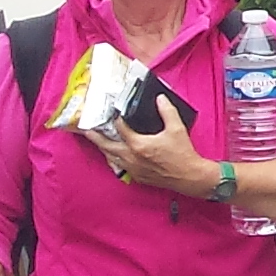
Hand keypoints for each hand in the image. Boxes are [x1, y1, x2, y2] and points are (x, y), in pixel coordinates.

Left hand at [87, 110, 221, 198]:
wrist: (189, 177)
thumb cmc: (183, 154)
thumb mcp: (177, 129)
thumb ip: (167, 111)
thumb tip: (160, 99)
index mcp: (138, 144)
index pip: (120, 128)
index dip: (116, 119)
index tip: (114, 113)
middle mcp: (131, 157)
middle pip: (107, 145)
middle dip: (95, 137)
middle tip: (86, 130)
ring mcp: (133, 168)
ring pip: (111, 158)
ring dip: (103, 149)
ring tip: (97, 142)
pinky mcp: (137, 176)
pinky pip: (120, 167)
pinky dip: (114, 160)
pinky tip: (114, 156)